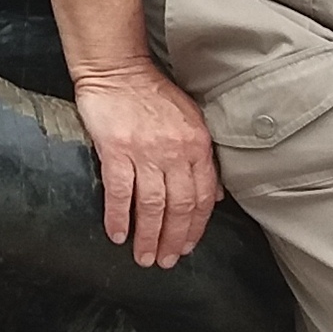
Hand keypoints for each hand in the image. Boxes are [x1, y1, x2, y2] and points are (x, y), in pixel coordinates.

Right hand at [74, 58, 219, 269]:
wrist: (117, 69)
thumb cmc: (151, 94)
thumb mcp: (190, 121)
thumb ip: (202, 158)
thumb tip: (216, 195)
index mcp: (196, 145)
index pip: (203, 196)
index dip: (196, 227)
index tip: (189, 246)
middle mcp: (175, 151)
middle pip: (179, 207)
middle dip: (173, 240)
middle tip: (166, 261)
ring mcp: (145, 151)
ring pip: (152, 206)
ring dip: (148, 237)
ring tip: (143, 257)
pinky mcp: (116, 149)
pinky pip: (120, 192)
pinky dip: (119, 218)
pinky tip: (118, 235)